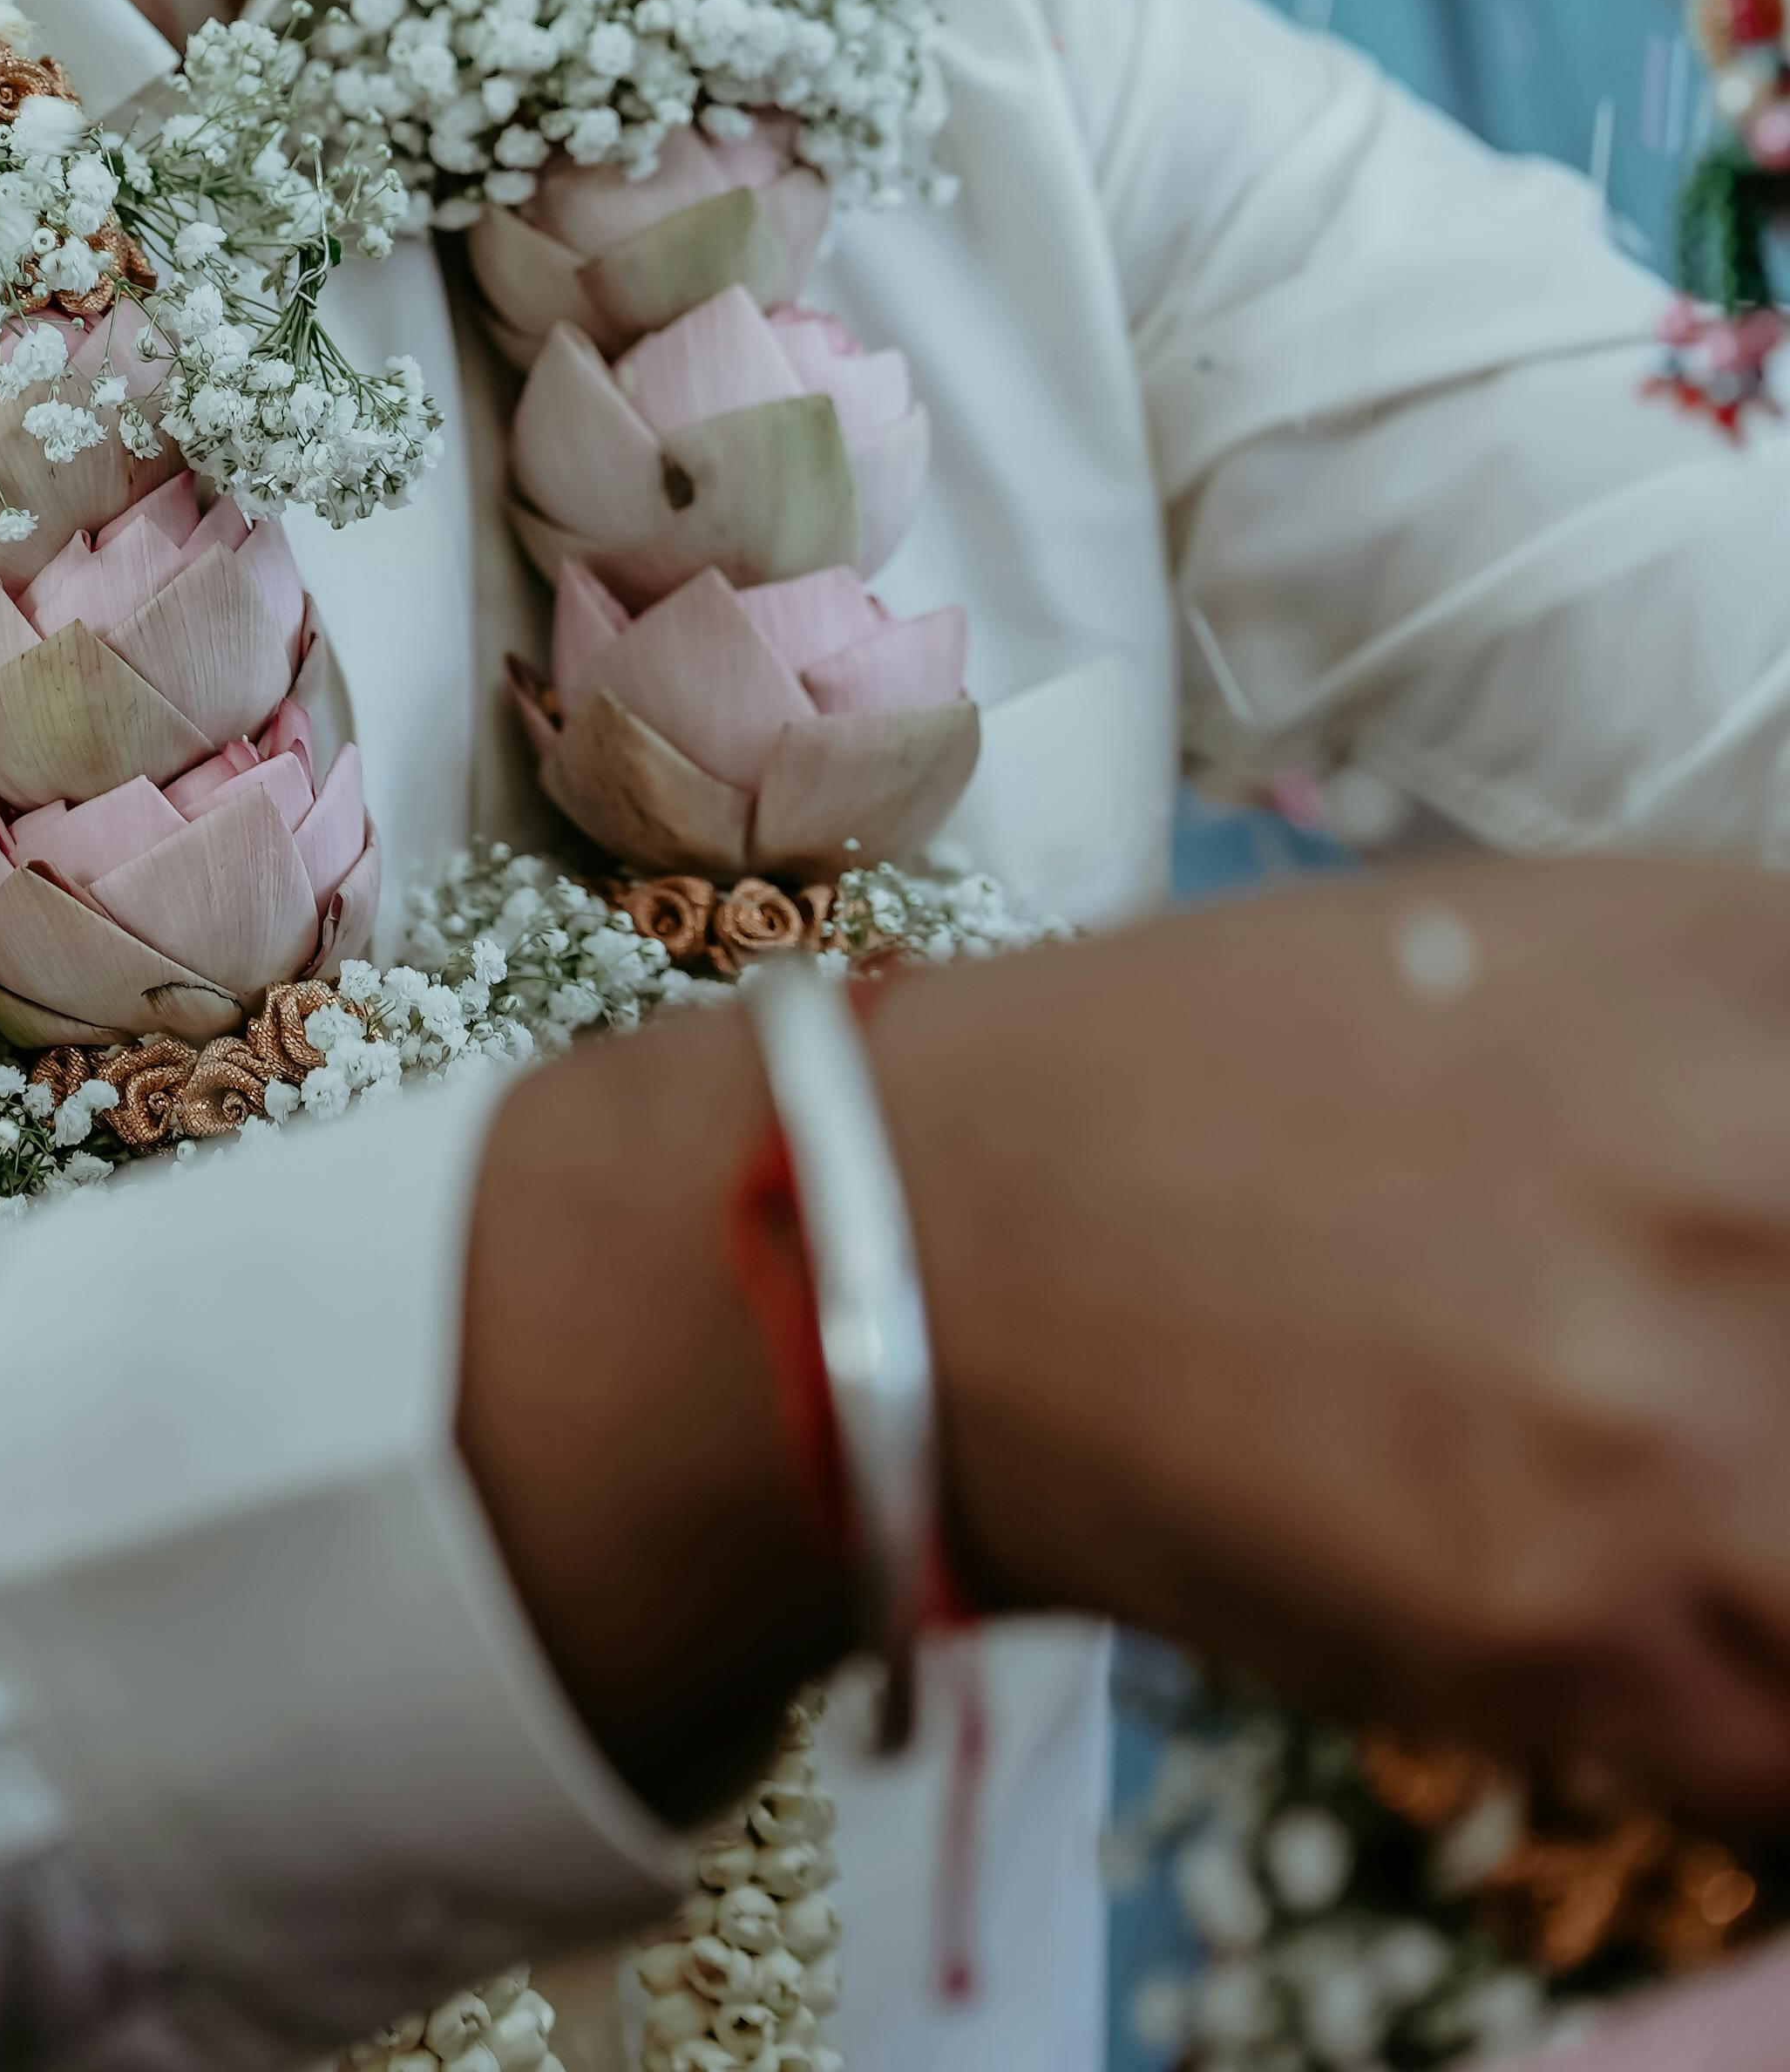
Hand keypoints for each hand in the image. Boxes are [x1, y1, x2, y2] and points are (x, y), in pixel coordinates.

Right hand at [880, 863, 1789, 1832]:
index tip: (1782, 1295)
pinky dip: (1758, 1707)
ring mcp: (1685, 1420)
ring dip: (1789, 1554)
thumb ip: (1758, 1046)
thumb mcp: (1554, 955)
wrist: (955, 1241)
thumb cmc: (1243, 1081)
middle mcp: (1750, 1175)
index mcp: (1747, 981)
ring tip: (1696, 1527)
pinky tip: (1654, 1629)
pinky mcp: (1605, 1637)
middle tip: (1716, 1400)